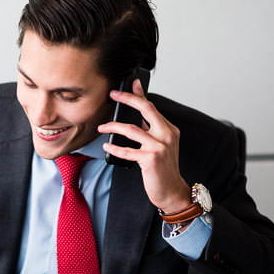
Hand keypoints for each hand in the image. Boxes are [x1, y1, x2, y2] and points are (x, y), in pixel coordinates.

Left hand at [98, 79, 191, 213]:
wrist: (171, 191)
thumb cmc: (163, 169)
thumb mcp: (159, 145)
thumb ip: (149, 129)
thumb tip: (137, 113)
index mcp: (169, 129)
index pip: (152, 107)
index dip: (140, 93)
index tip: (131, 83)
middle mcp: (166, 135)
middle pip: (146, 109)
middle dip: (128, 99)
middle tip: (113, 95)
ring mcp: (159, 146)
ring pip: (131, 129)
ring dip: (113, 127)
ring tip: (102, 128)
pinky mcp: (151, 159)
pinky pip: (127, 151)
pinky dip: (114, 148)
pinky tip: (106, 147)